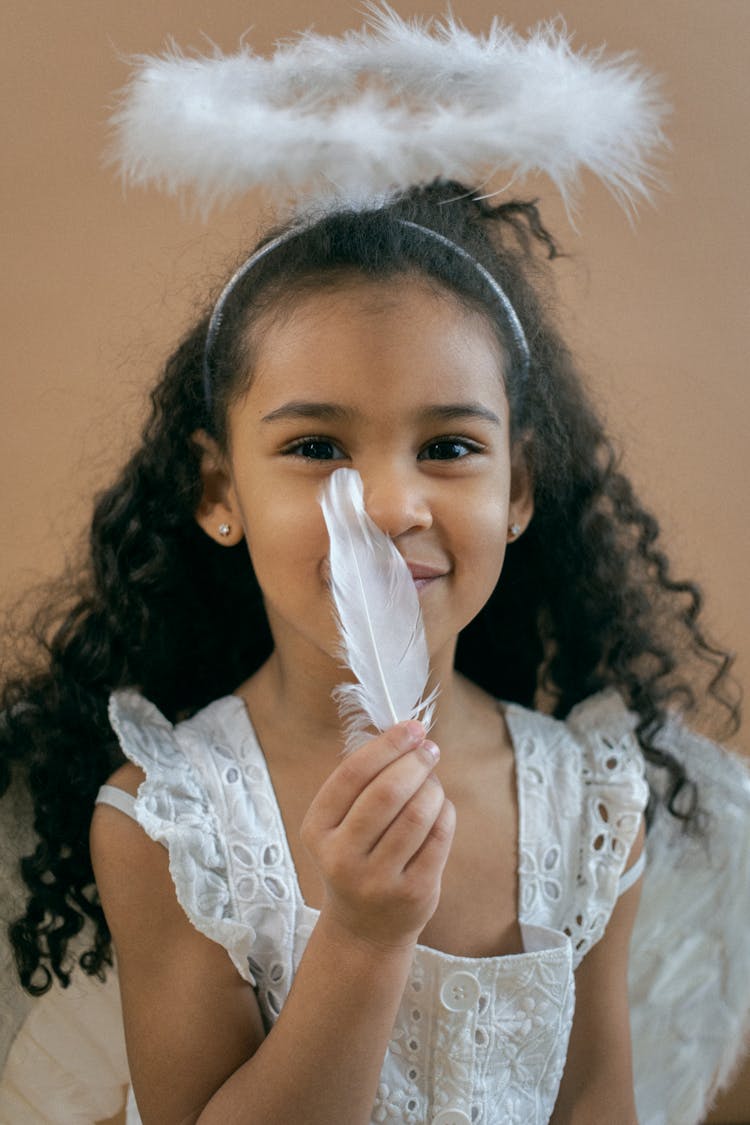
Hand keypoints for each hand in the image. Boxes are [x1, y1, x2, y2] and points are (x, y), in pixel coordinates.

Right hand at [300, 723, 455, 949]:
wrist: (365, 927)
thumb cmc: (357, 857)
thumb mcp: (341, 824)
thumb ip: (365, 782)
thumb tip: (409, 734)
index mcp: (317, 829)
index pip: (352, 774)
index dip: (387, 745)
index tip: (412, 727)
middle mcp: (341, 857)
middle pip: (387, 792)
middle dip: (415, 762)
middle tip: (430, 749)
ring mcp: (377, 879)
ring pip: (417, 813)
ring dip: (432, 787)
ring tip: (433, 781)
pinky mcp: (412, 892)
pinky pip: (439, 837)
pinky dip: (445, 812)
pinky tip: (440, 807)